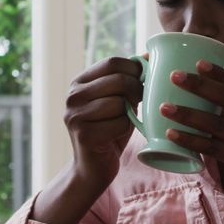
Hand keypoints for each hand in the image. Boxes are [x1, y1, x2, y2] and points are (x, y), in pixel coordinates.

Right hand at [63, 56, 143, 187]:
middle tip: (139, 103)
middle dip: (137, 91)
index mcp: (79, 82)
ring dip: (130, 113)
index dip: (135, 70)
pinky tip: (116, 136)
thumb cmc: (110, 130)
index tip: (143, 83)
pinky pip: (120, 123)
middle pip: (118, 80)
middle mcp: (73, 96)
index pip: (113, 62)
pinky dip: (125, 129)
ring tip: (124, 121)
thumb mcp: (119, 100)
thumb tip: (150, 54)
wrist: (93, 168)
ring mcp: (75, 115)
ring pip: (120, 102)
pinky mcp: (83, 134)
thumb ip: (129, 79)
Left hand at [160, 59, 223, 223]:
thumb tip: (221, 107)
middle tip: (176, 76)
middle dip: (202, 86)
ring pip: (221, 125)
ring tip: (165, 107)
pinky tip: (175, 135)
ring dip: (190, 114)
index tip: (199, 63)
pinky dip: (193, 141)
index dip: (222, 75)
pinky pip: (218, 149)